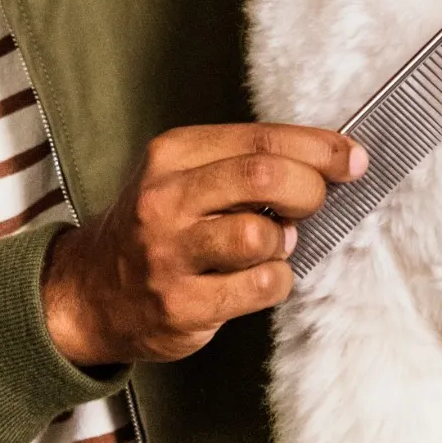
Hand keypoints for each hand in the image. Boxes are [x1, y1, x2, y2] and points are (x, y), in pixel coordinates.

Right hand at [40, 124, 367, 366]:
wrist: (91, 290)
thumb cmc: (156, 227)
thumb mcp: (182, 176)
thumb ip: (241, 164)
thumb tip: (326, 161)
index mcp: (170, 155)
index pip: (260, 138)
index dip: (317, 147)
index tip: (351, 157)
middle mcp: (165, 198)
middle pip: (263, 177)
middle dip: (309, 188)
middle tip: (316, 201)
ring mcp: (170, 253)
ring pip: (261, 235)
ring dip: (285, 241)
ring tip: (271, 244)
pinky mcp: (182, 304)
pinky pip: (260, 286)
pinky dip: (277, 280)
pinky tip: (260, 277)